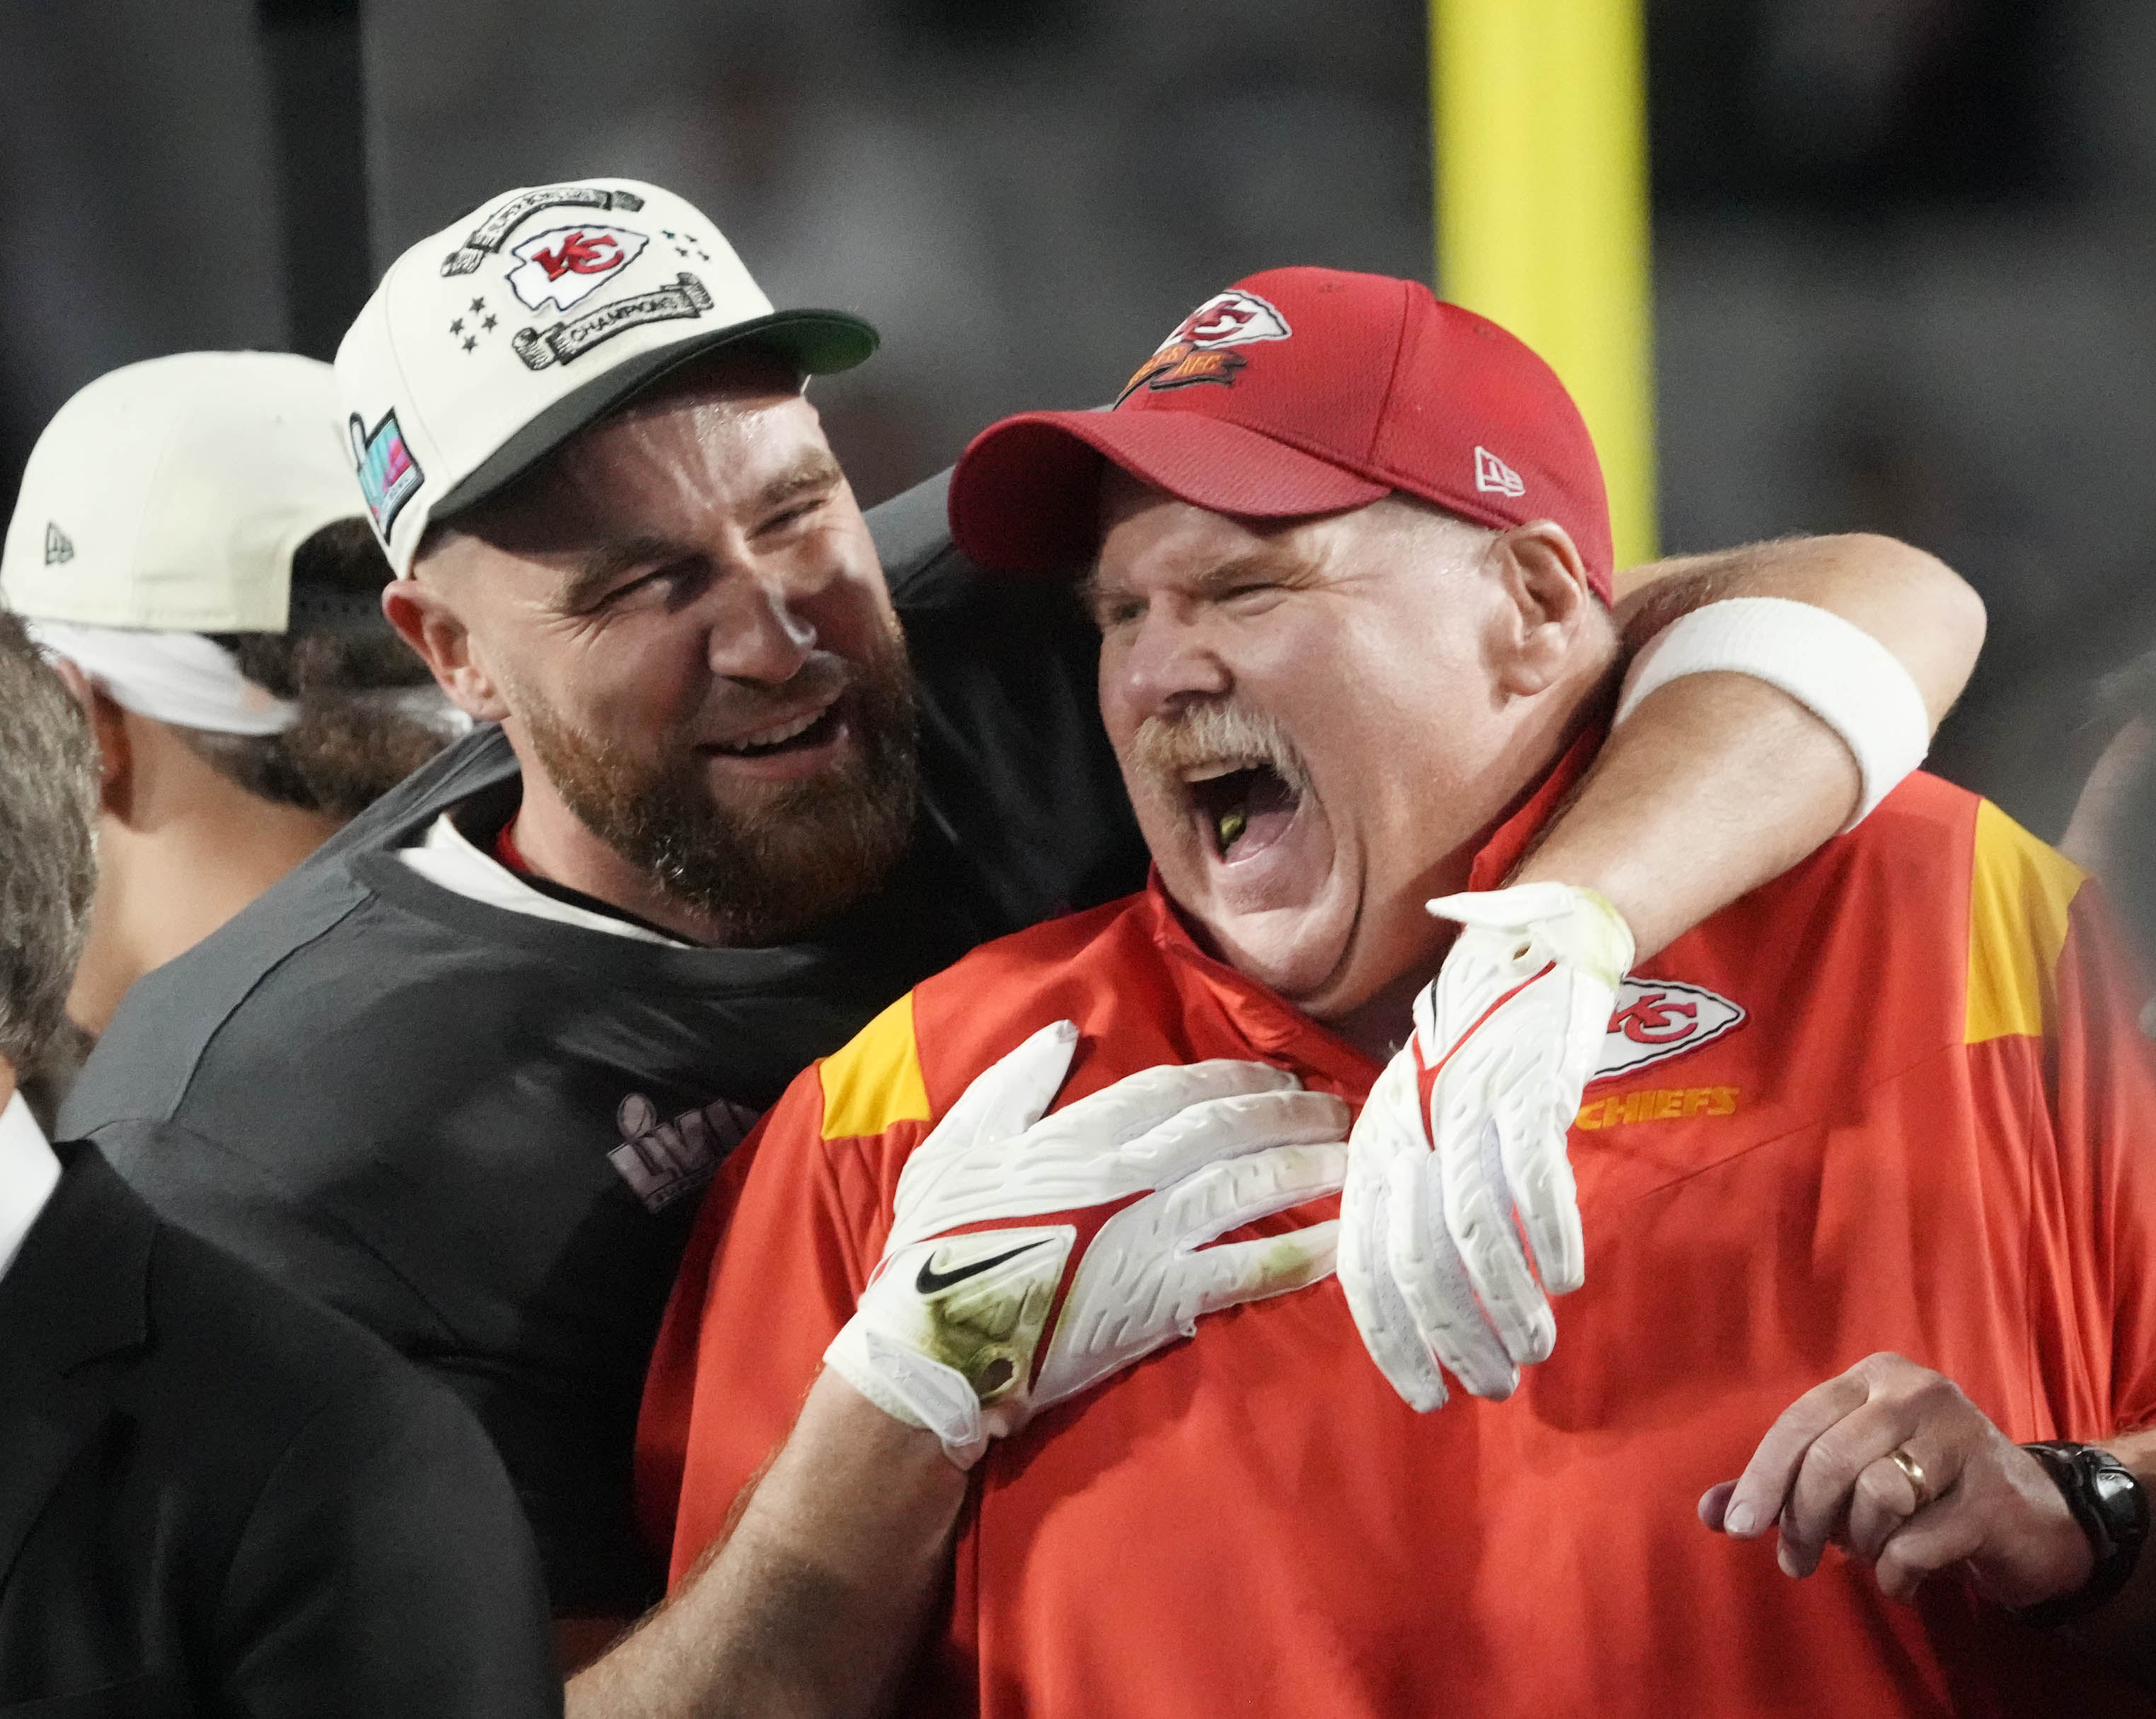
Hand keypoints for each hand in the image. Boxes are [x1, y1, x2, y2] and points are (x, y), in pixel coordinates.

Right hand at [824, 1021, 1347, 1465]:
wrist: (937, 1346)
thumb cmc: (937, 1244)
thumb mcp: (956, 1144)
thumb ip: (1011, 1084)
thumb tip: (1062, 1034)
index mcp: (1083, 1133)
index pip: (1179, 1088)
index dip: (1235, 1077)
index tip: (1276, 1076)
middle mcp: (1131, 1174)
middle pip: (1229, 1128)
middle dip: (1290, 1113)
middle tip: (1338, 1110)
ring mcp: (1152, 1236)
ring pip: (1249, 1186)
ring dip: (1308, 1168)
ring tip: (1355, 1158)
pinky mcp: (1165, 1297)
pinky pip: (1247, 1268)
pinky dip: (1299, 1253)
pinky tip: (1342, 1242)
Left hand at [1338, 882, 1632, 1408]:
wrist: (1528, 958)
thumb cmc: (1476, 1064)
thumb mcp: (1421, 1129)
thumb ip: (1413, 1205)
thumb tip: (1429, 1308)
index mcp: (1372, 1149)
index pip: (1362, 1264)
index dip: (1391, 1339)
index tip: (1426, 1396)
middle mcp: (1406, 1131)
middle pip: (1415, 1259)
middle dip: (1453, 1337)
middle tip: (1495, 1386)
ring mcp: (1464, 1109)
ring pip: (1471, 1230)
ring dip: (1505, 1304)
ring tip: (1536, 1348)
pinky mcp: (1525, 1089)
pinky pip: (1533, 1179)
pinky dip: (1550, 1238)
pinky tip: (1567, 1280)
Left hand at [1701, 1352, 2093, 1606]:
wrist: (2031, 1519)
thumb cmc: (1923, 1489)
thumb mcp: (1851, 1475)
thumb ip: (1782, 1486)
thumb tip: (1709, 1511)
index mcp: (1876, 1376)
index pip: (1800, 1422)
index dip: (1763, 1478)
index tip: (1739, 1528)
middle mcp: (1920, 1393)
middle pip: (1832, 1459)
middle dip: (1804, 1519)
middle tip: (1796, 1561)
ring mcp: (1963, 1440)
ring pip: (1877, 1495)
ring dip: (1859, 1541)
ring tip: (1867, 1553)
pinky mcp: (1994, 1497)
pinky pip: (1918, 1542)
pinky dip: (1896, 1572)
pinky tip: (1900, 1578)